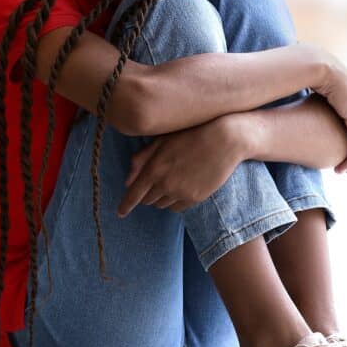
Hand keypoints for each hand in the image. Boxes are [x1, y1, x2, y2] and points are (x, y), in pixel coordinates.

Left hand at [117, 117, 247, 215]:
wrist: (226, 139)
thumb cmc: (192, 134)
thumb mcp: (164, 140)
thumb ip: (142, 158)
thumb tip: (128, 180)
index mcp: (154, 168)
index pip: (133, 194)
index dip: (125, 205)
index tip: (120, 213)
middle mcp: (165, 184)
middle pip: (147, 200)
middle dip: (146, 194)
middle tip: (155, 182)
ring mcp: (181, 193)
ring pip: (162, 204)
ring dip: (161, 197)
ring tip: (173, 180)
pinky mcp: (196, 198)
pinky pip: (177, 208)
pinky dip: (175, 201)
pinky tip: (183, 187)